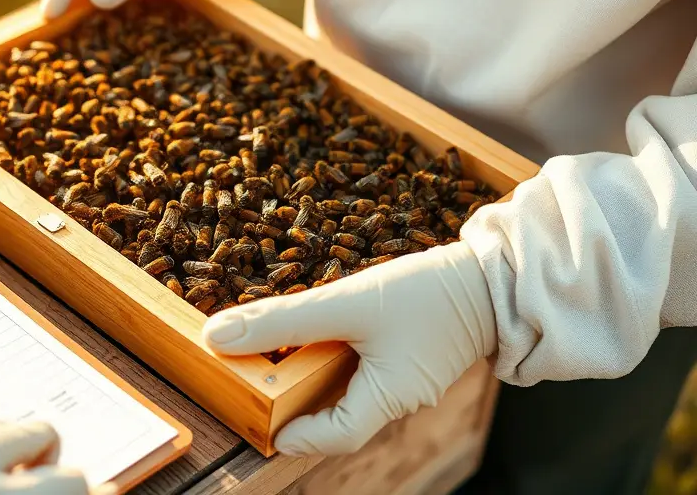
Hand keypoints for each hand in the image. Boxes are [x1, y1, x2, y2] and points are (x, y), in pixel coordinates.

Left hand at [203, 241, 496, 455]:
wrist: (493, 276)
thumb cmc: (429, 294)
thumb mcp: (347, 303)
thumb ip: (282, 320)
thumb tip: (220, 336)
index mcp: (389, 397)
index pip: (336, 436)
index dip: (299, 436)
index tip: (267, 428)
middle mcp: (400, 397)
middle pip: (341, 417)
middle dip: (302, 406)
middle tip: (262, 386)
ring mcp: (409, 378)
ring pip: (353, 391)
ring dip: (317, 377)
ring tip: (282, 356)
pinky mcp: (412, 357)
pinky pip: (367, 370)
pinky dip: (338, 359)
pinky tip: (320, 336)